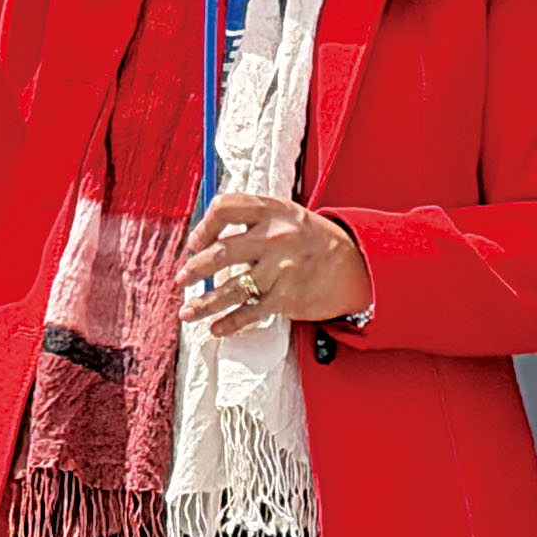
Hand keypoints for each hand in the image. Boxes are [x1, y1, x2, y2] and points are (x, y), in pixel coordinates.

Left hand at [175, 192, 372, 339]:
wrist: (355, 266)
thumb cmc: (312, 240)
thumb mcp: (287, 216)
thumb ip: (253, 220)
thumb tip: (206, 238)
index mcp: (273, 210)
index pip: (226, 208)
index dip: (204, 225)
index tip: (195, 242)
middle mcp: (275, 237)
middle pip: (220, 252)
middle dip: (194, 269)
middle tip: (181, 279)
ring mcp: (281, 268)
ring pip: (230, 289)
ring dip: (204, 303)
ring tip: (187, 312)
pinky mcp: (287, 297)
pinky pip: (249, 312)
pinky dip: (229, 323)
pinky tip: (216, 328)